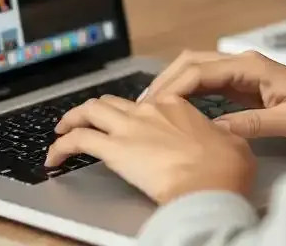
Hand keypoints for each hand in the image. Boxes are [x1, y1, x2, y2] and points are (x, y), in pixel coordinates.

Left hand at [46, 94, 255, 204]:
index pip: (146, 101)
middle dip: (95, 110)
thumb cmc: (224, 168)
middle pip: (113, 102)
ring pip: (90, 111)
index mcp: (176, 105)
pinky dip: (61, 147)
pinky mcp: (115, 150)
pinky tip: (54, 158)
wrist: (211, 183)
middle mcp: (150, 110)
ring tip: (61, 131)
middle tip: (85, 120)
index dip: (134, 112)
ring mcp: (130, 127)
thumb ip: (219, 134)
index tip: (130, 124)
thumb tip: (218, 137)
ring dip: (72, 119)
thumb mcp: (232, 142)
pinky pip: (79, 140)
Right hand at [141, 50, 285, 138]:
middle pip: (192, 63)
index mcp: (251, 66)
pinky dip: (189, 92)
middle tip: (145, 104)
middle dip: (165, 81)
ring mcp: (243, 73)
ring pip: (197, 71)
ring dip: (175, 85)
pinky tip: (179, 109)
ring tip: (155, 107)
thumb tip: (216, 128)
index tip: (155, 104)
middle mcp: (243, 63)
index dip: (173, 86)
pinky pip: (208, 84)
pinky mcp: (245, 85)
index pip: (199, 70)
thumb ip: (254, 123)